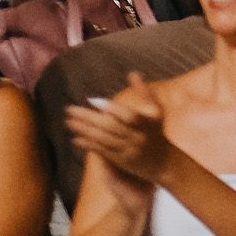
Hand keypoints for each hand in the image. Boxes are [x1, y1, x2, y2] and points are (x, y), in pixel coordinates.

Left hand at [62, 73, 176, 184]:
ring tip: (69, 122)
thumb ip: (144, 92)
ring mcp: (128, 150)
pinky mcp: (121, 161)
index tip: (93, 101)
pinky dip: (89, 145)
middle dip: (88, 118)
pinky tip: (76, 139)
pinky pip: (103, 152)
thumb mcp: (157, 111)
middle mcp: (136, 137)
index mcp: (146, 123)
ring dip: (84, 130)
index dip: (110, 108)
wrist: (166, 162)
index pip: (126, 115)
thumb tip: (133, 73)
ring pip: (103, 139)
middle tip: (70, 110)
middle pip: (110, 126)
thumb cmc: (158, 132)